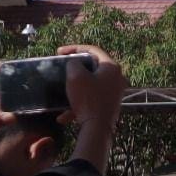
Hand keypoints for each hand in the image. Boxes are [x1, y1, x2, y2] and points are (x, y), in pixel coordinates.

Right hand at [59, 44, 124, 171]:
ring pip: (90, 84)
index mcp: (112, 67)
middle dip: (75, 68)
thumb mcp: (76, 75)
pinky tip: (64, 116)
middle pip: (93, 66)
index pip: (93, 50)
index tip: (58, 52)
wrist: (98, 127)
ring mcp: (115, 92)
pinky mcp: (109, 104)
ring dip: (74, 88)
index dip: (74, 48)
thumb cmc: (88, 98)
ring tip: (62, 90)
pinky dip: (78, 103)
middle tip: (61, 67)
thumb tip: (75, 64)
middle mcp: (117, 78)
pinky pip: (91, 98)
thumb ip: (74, 63)